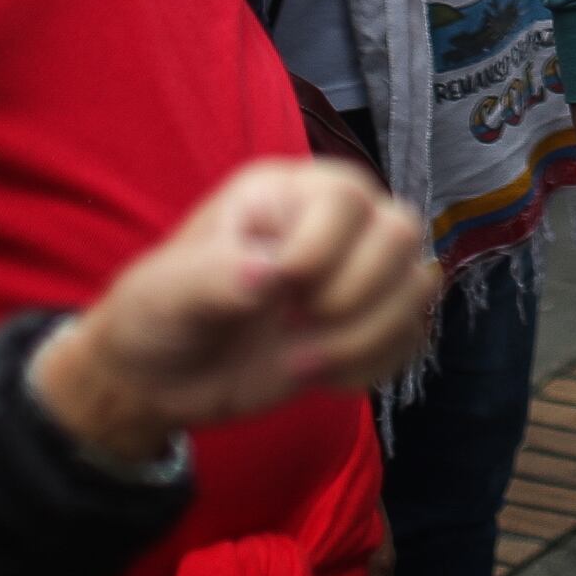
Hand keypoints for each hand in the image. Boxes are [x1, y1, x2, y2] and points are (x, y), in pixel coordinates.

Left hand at [33, 158, 438, 466]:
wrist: (162, 382)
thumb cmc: (157, 316)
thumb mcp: (165, 292)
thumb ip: (213, 277)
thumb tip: (268, 275)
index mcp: (284, 194)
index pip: (346, 197)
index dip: (321, 251)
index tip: (276, 290)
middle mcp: (332, 224)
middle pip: (401, 231)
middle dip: (353, 296)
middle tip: (294, 324)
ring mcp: (357, 273)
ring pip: (418, 284)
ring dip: (364, 337)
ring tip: (302, 361)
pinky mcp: (368, 323)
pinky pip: (412, 336)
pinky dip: (371, 367)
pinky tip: (320, 376)